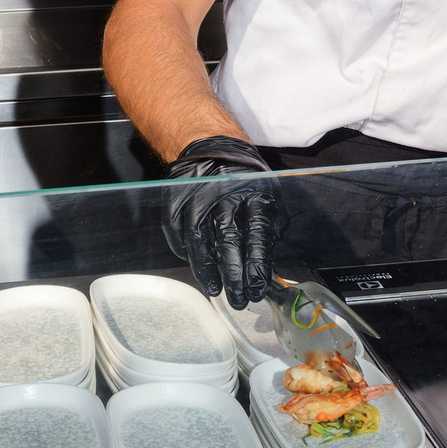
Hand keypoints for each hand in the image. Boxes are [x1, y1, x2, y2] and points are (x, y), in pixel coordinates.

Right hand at [162, 136, 284, 310]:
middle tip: (239, 300)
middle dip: (234, 276)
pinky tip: (198, 268)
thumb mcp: (268, 194)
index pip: (258, 234)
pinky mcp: (175, 201)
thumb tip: (268, 266)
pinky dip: (186, 255)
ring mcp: (196, 197)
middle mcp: (225, 194)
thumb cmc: (244, 179)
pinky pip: (178, 235)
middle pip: (229, 241)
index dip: (257, 266)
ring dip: (207, 271)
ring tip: (216, 290)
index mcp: (254, 192)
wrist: (210, 148)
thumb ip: (270, 228)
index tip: (258, 288)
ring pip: (199, 241)